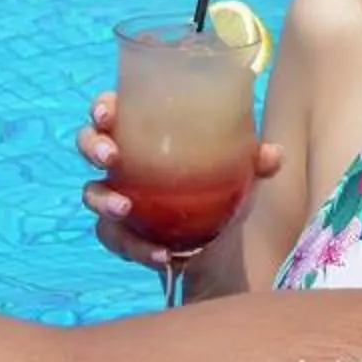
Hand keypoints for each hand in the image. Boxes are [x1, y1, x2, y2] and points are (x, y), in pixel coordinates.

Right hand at [75, 90, 284, 270]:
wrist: (219, 244)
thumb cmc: (221, 189)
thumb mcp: (242, 174)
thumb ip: (256, 162)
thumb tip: (272, 154)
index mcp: (143, 132)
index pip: (112, 109)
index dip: (102, 106)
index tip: (108, 112)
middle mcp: (124, 162)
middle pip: (88, 143)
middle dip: (93, 146)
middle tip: (111, 156)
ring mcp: (117, 197)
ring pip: (91, 193)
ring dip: (104, 200)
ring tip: (127, 208)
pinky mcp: (122, 233)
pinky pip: (116, 238)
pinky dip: (136, 247)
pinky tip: (162, 254)